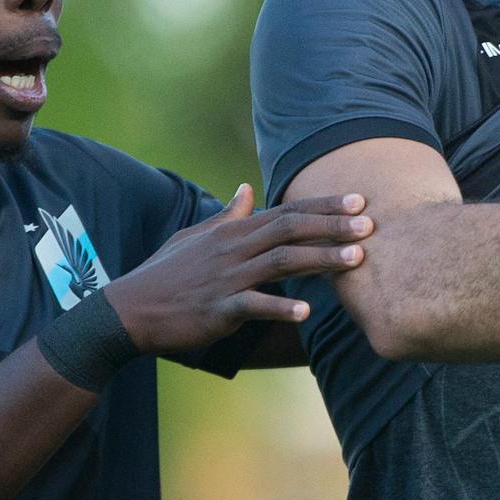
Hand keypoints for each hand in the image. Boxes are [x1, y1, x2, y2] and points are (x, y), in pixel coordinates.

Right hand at [105, 185, 372, 353]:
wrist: (129, 310)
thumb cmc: (165, 274)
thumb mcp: (194, 237)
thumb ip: (227, 216)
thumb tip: (246, 188)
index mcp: (233, 232)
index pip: (286, 211)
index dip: (323, 205)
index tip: (359, 200)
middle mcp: (234, 249)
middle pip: (290, 229)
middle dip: (332, 225)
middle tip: (371, 224)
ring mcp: (226, 278)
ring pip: (281, 262)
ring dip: (320, 260)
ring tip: (356, 260)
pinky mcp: (217, 309)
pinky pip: (253, 305)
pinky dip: (280, 307)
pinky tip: (306, 312)